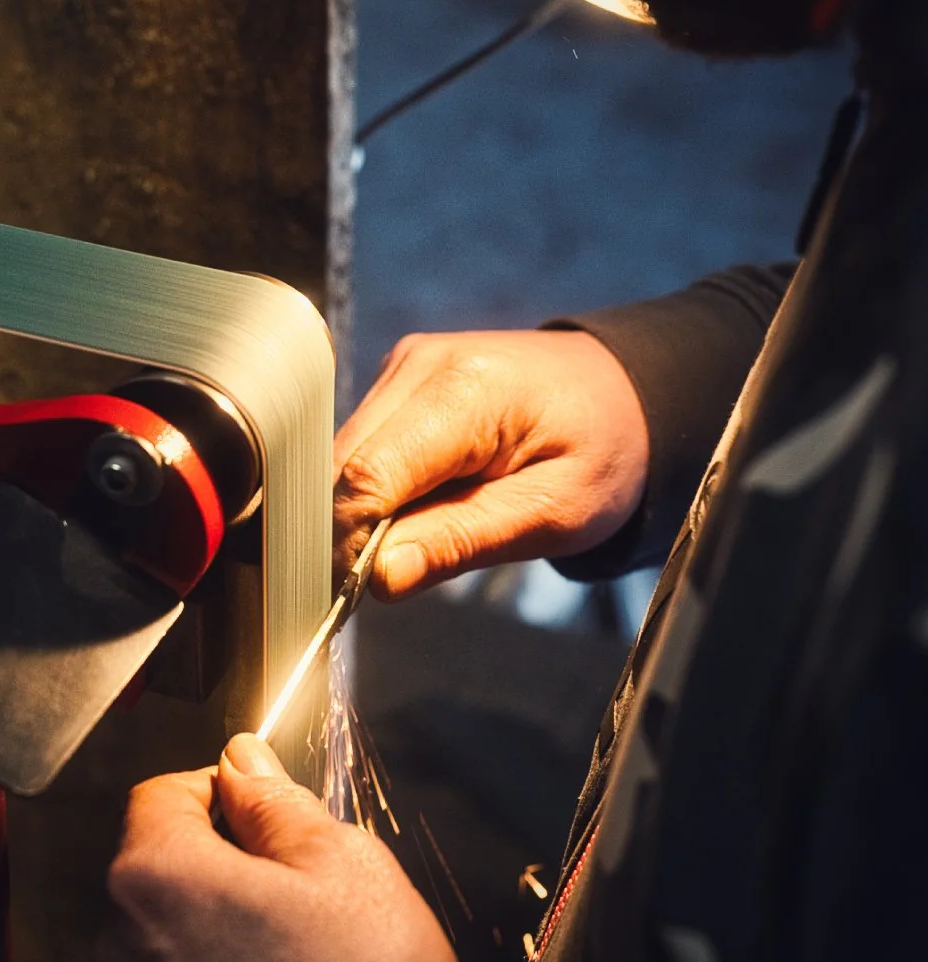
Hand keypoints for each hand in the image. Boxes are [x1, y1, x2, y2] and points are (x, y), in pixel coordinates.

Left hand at [92, 733, 465, 961]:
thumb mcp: (341, 865)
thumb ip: (276, 801)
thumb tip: (241, 762)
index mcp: (156, 879)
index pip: (161, 793)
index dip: (219, 788)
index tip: (263, 807)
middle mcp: (119, 954)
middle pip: (158, 872)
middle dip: (219, 867)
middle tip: (297, 891)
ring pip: (165, 947)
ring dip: (214, 938)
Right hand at [334, 328, 649, 597]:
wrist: (618, 393)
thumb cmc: (600, 450)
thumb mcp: (553, 513)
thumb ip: (463, 541)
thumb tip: (379, 578)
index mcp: (465, 389)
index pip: (369, 475)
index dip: (350, 543)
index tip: (356, 596)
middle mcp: (421, 364)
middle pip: (344, 466)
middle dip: (352, 533)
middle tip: (387, 585)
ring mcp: (405, 366)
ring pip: (343, 459)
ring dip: (363, 513)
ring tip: (417, 543)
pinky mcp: (398, 380)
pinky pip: (362, 447)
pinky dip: (376, 491)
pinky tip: (418, 510)